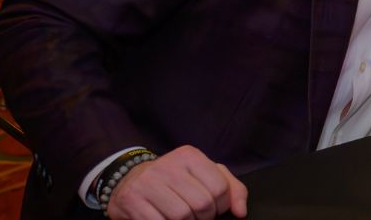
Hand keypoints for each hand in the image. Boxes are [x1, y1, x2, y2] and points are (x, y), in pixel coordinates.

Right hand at [107, 145, 247, 219]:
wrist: (129, 180)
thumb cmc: (175, 180)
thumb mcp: (205, 175)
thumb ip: (232, 189)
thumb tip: (241, 212)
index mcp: (190, 156)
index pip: (220, 188)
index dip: (221, 206)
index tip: (213, 208)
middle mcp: (168, 165)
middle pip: (202, 204)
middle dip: (204, 217)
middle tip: (198, 216)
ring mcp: (147, 182)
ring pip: (182, 216)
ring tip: (184, 218)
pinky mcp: (132, 200)